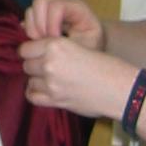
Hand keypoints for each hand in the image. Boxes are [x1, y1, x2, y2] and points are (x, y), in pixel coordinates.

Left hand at [18, 33, 132, 120]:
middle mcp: (50, 63)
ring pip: (29, 80)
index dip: (32, 51)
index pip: (26, 48)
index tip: (39, 54)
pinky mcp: (55, 100)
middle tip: (48, 68)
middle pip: (26, 64)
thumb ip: (56, 50)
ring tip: (51, 80)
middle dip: (34, 65)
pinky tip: (45, 92)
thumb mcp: (78, 47)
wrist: (119, 88)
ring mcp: (51, 83)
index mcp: (56, 45)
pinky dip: (36, 94)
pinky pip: (33, 97)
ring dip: (37, 80)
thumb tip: (38, 53)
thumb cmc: (105, 66)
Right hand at [23, 0, 105, 52]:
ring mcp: (50, 6)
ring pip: (31, 9)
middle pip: (40, 1)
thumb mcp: (87, 47)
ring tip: (43, 43)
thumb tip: (48, 41)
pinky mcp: (42, 14)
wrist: (92, 47)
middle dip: (39, 24)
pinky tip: (39, 42)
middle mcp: (62, 2)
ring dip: (33, 28)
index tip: (56, 40)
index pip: (56, 6)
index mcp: (77, 7)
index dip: (51, 23)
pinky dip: (30, 30)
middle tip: (46, 42)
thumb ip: (70, 43)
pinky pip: (29, 17)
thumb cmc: (91, 47)